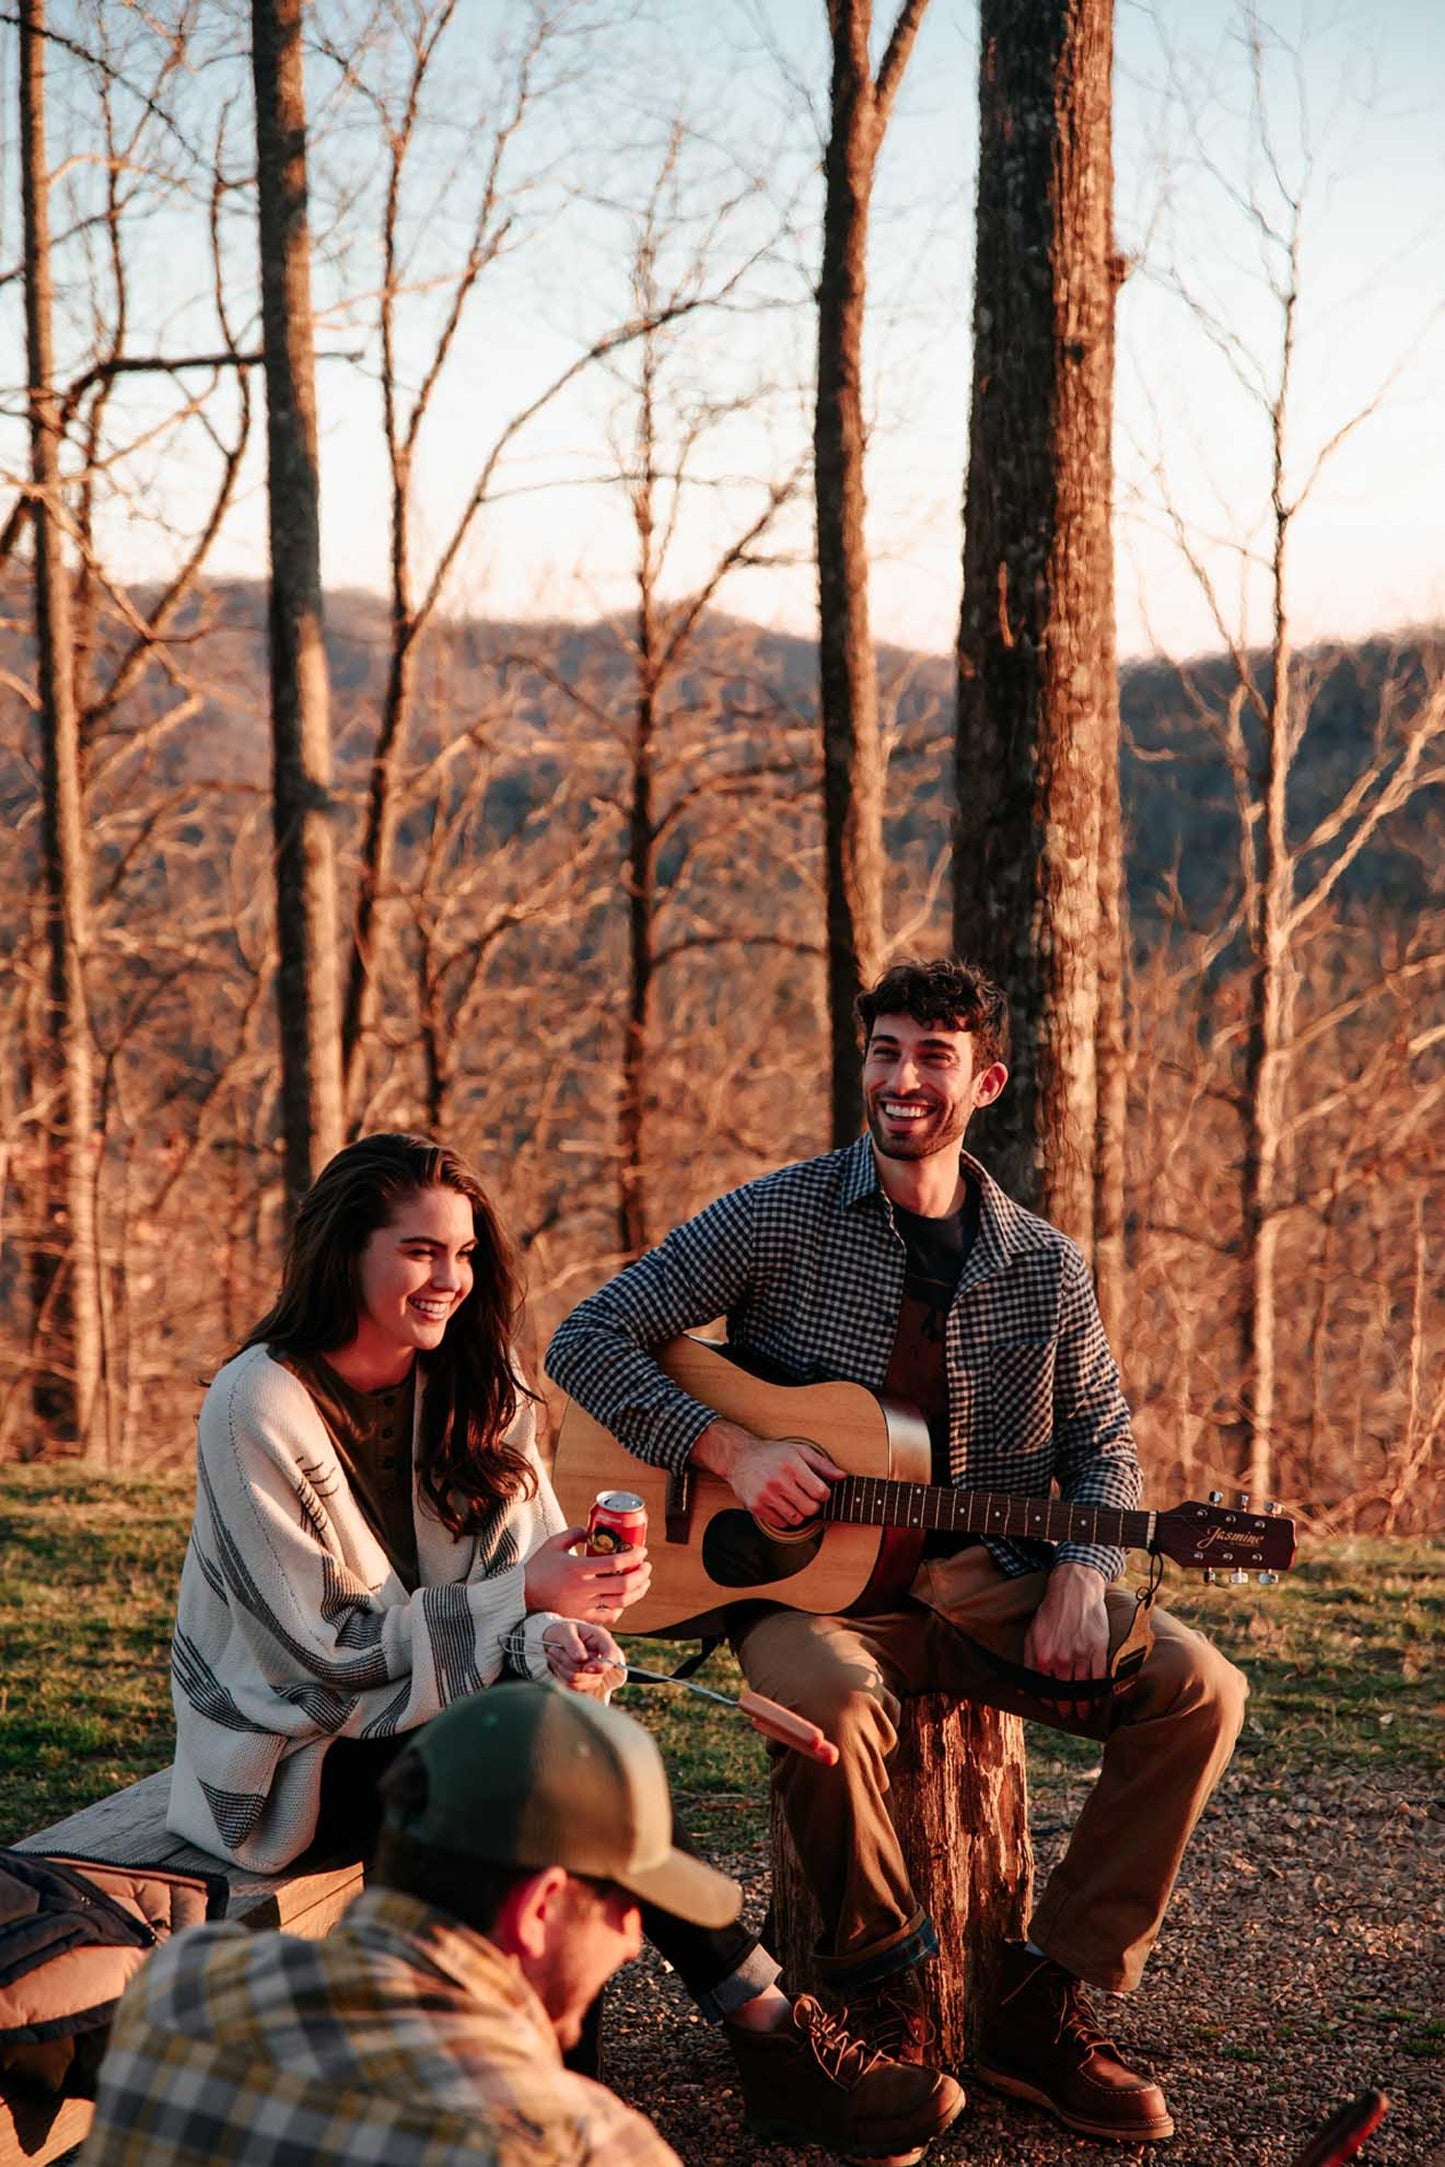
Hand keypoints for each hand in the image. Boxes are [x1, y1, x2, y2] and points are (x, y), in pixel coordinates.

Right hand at [524, 1528, 650, 1624]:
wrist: (521, 1597)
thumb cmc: (537, 1568)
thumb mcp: (553, 1544)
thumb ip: (574, 1534)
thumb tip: (591, 1530)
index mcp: (578, 1568)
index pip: (615, 1563)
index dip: (634, 1556)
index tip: (642, 1550)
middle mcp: (583, 1589)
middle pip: (623, 1584)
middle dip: (641, 1575)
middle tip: (646, 1566)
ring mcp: (583, 1606)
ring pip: (620, 1602)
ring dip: (638, 1592)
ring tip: (643, 1582)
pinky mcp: (581, 1617)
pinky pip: (608, 1616)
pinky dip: (621, 1608)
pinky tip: (625, 1599)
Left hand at [542, 1618, 625, 1697]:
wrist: (554, 1638)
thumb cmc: (562, 1631)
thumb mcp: (565, 1631)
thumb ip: (573, 1643)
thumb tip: (582, 1659)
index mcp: (601, 1639)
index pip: (612, 1656)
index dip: (602, 1666)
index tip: (586, 1668)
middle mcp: (601, 1656)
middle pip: (592, 1672)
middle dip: (568, 1663)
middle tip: (553, 1650)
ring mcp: (594, 1670)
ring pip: (580, 1680)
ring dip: (562, 1669)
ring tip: (553, 1654)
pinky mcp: (585, 1681)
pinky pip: (574, 1686)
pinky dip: (561, 1676)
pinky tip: (557, 1664)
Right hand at [692, 1418, 842, 1531]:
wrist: (739, 1457)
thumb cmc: (772, 1454)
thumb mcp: (799, 1451)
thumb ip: (822, 1464)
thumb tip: (842, 1477)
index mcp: (792, 1465)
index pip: (821, 1492)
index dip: (824, 1494)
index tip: (819, 1491)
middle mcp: (778, 1480)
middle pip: (811, 1509)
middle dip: (813, 1505)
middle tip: (807, 1497)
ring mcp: (766, 1495)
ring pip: (797, 1519)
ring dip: (799, 1513)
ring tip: (794, 1500)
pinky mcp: (756, 1506)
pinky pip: (781, 1523)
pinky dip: (785, 1517)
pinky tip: (781, 1505)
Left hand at [1023, 1561, 1110, 1717]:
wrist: (1074, 1590)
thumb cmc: (1050, 1613)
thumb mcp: (1032, 1635)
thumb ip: (1028, 1663)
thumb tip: (1023, 1689)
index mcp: (1043, 1657)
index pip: (1046, 1689)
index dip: (1050, 1702)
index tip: (1054, 1708)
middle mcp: (1062, 1659)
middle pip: (1066, 1693)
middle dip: (1067, 1708)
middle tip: (1069, 1715)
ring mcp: (1082, 1655)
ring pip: (1083, 1689)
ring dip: (1083, 1705)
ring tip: (1083, 1713)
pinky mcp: (1098, 1649)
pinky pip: (1100, 1678)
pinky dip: (1099, 1692)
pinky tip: (1097, 1700)